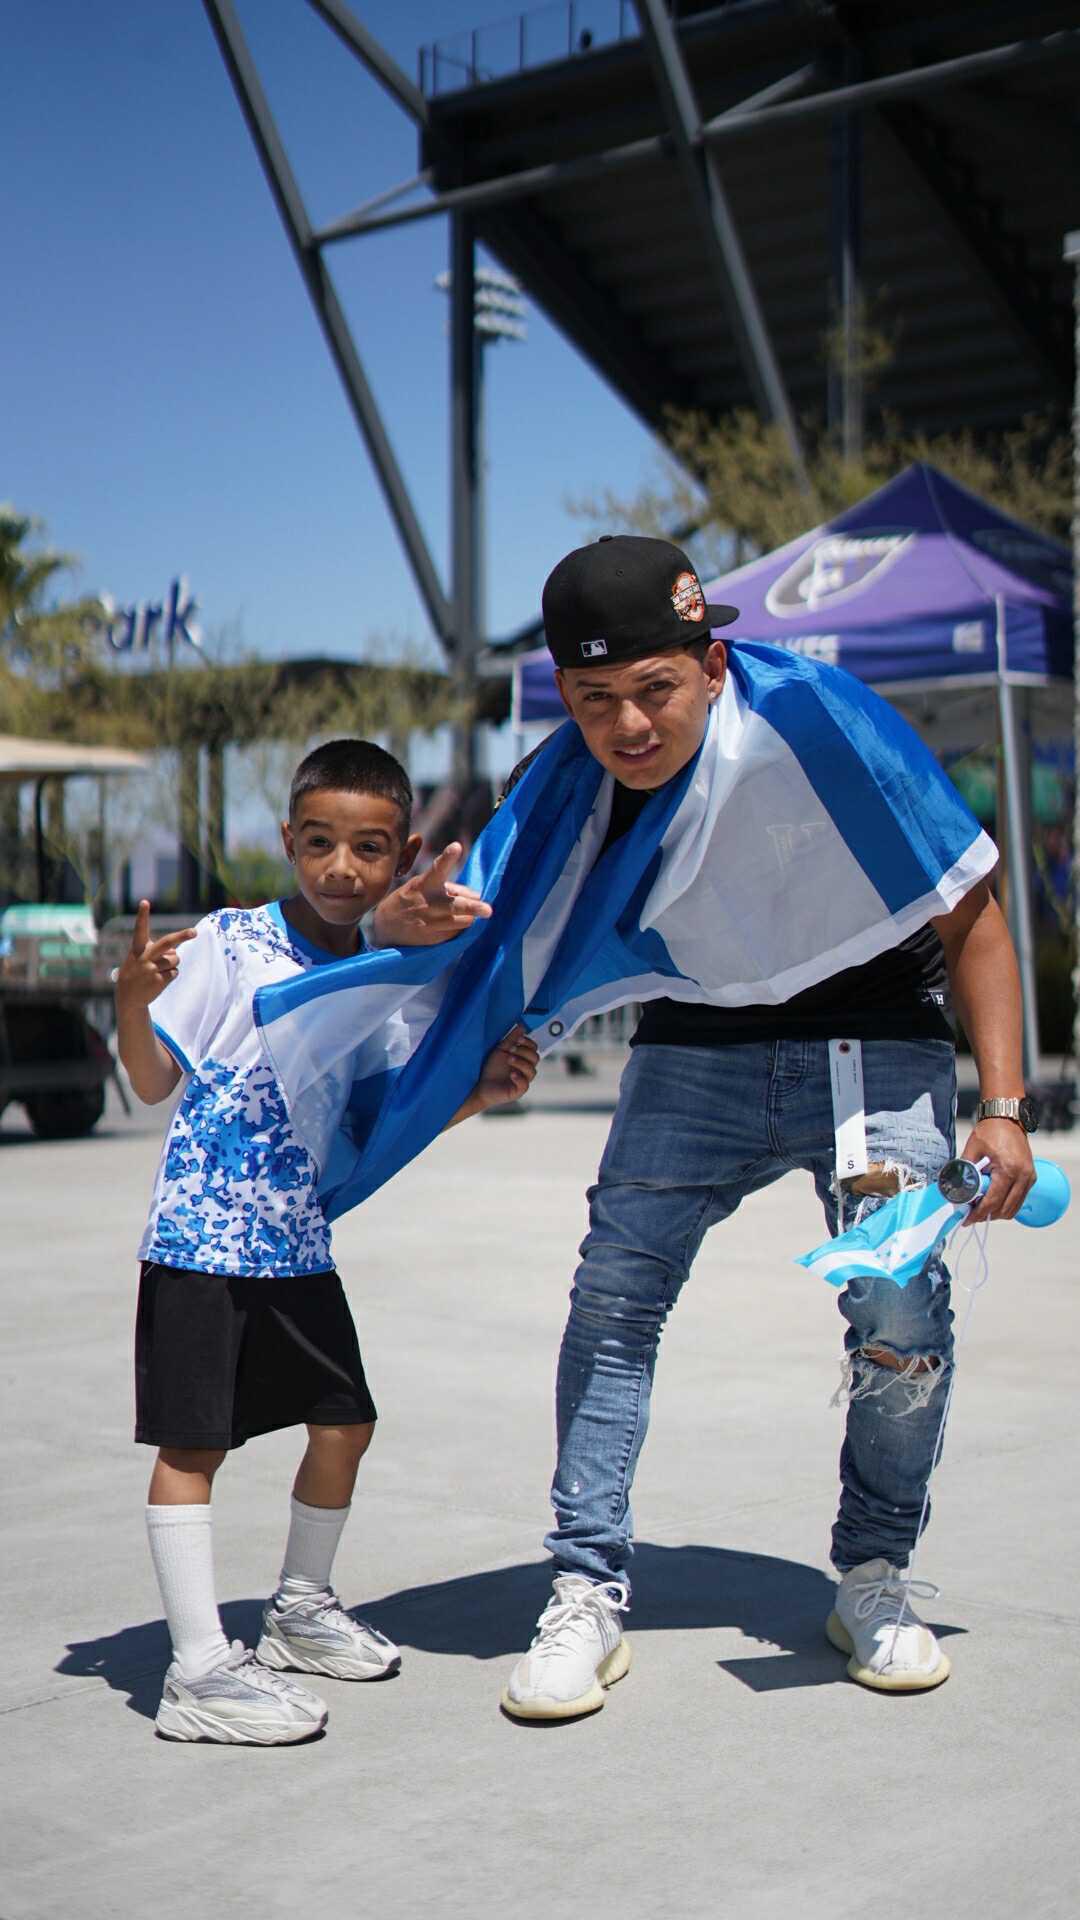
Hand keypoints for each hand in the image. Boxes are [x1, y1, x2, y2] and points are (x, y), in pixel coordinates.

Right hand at [114, 899, 196, 1009]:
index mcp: (138, 948)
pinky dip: (171, 975)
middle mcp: (145, 956)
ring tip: (158, 971)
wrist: (128, 997)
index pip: (140, 928)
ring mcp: (151, 969)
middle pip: (167, 942)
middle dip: (182, 936)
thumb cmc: (138, 971)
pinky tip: (158, 980)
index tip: (144, 902)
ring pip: (176, 959)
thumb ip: (158, 951)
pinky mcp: (158, 980)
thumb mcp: (141, 958)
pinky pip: (175, 972)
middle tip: (195, 932)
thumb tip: (176, 952)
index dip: (142, 915)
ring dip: (172, 964)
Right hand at [371, 843, 492, 947]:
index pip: (437, 868)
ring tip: (464, 912)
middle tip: (488, 910)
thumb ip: (451, 887)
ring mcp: (431, 923)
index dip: (447, 858)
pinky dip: (458, 926)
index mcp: (424, 884)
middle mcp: (429, 904)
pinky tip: (447, 922)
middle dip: (472, 908)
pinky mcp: (434, 939)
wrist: (385, 927)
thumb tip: (477, 895)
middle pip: (456, 905)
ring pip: (463, 920)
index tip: (456, 847)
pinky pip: (457, 932)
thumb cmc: (411, 899)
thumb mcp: (423, 885)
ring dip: (469, 915)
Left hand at [470, 1027, 539, 1113]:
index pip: (535, 1049)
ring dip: (521, 1062)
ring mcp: (523, 1081)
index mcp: (524, 1060)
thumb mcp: (501, 1050)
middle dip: (524, 1051)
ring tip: (508, 1059)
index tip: (518, 1039)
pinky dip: (519, 1077)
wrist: (480, 1085)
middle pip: (535, 1058)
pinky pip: (525, 1084)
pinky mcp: (518, 1091)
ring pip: (532, 1071)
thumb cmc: (491, 1069)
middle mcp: (526, 1070)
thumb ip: (511, 1039)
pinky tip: (511, 1074)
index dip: (528, 1043)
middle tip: (510, 1050)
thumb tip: (521, 1026)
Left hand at [956, 1117, 1035, 1222]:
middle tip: (971, 1214)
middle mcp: (1023, 1176)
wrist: (1007, 1118)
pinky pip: (1018, 1200)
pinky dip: (1005, 1204)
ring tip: (980, 1208)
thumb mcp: (971, 1151)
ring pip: (1013, 1209)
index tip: (966, 1220)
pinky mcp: (1031, 1177)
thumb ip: (963, 1172)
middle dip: (986, 1216)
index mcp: (1008, 1170)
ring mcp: (1029, 1178)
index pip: (992, 1202)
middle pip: (1004, 1210)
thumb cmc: (989, 1132)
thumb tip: (953, 1193)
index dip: (978, 1214)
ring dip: (997, 1212)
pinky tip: (992, 1199)